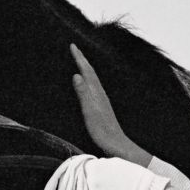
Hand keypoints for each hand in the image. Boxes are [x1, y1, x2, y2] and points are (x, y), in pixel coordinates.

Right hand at [70, 44, 150, 165]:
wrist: (117, 144)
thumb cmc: (102, 130)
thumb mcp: (89, 112)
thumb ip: (83, 93)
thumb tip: (76, 75)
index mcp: (96, 92)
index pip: (86, 71)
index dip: (79, 58)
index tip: (72, 45)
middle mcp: (100, 93)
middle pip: (90, 72)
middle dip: (82, 59)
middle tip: (74, 48)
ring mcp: (101, 99)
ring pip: (92, 78)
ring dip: (85, 68)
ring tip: (79, 61)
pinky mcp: (101, 106)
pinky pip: (92, 86)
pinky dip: (87, 79)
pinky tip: (86, 84)